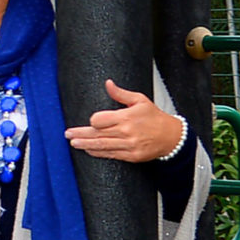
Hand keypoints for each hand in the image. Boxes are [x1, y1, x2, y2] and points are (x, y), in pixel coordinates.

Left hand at [65, 80, 188, 162]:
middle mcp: (126, 132)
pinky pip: (111, 155)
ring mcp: (129, 146)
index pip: (101, 120)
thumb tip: (108, 83)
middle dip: (81, 134)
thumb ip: (121, 94)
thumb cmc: (155, 117)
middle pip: (97, 134)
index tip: (92, 120)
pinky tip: (89, 150)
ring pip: (102, 146)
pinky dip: (98, 153)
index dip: (94, 120)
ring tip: (73, 143)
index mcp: (127, 117)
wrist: (171, 137)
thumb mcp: (140, 100)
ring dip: (85, 145)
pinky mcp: (131, 156)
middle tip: (67, 134)